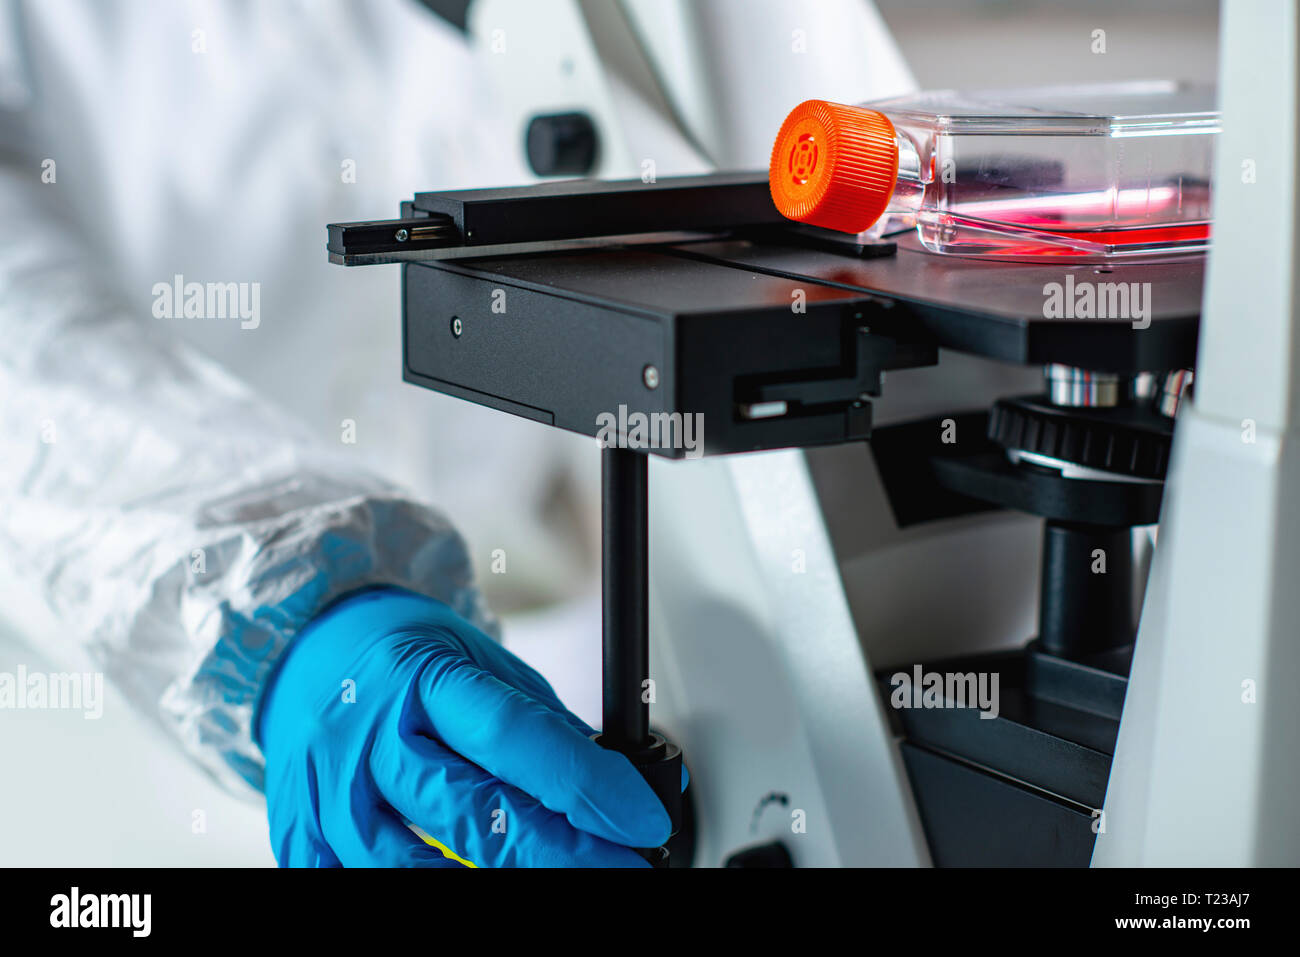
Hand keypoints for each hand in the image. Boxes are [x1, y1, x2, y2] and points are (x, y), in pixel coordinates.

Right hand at [256, 587, 671, 866]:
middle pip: (475, 815)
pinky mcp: (300, 827)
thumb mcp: (482, 665)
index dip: (586, 787)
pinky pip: (347, 880)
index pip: (516, 737)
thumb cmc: (406, 657)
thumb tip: (617, 784)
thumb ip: (541, 726)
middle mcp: (373, 732)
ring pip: (411, 867)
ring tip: (546, 873)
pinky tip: (453, 876)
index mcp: (426, 677)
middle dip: (562, 854)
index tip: (640, 820)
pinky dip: (409, 884)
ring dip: (489, 882)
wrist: (311, 648)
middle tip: (619, 865)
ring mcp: (329, 787)